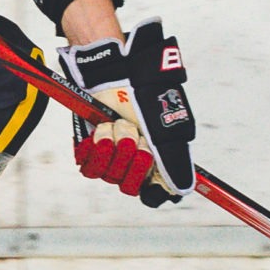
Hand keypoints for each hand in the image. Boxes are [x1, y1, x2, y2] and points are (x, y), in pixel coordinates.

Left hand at [53, 21, 195, 206]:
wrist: (117, 75)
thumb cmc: (145, 98)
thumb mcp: (167, 130)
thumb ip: (175, 162)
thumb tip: (180, 191)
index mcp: (154, 162)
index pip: (151, 194)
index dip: (149, 185)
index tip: (149, 161)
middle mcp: (132, 164)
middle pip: (128, 186)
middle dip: (132, 157)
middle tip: (135, 134)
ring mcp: (110, 158)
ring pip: (108, 175)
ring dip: (114, 145)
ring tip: (117, 124)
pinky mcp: (89, 151)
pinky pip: (88, 167)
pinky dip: (95, 146)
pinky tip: (102, 127)